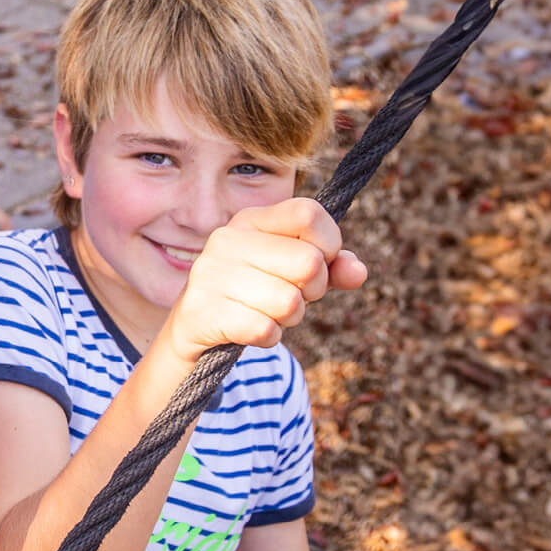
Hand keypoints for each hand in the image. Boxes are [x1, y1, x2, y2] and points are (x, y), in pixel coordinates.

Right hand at [163, 198, 365, 366]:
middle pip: (308, 262)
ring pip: (290, 302)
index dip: (330, 244)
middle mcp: (227, 239)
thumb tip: (358, 272)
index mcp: (251, 219)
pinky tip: (252, 329)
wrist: (193, 326)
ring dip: (290, 318)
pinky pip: (265, 329)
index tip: (319, 262)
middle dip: (313, 290)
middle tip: (292, 295)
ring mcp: (211, 274)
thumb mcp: (292, 272)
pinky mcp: (203, 311)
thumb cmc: (253, 291)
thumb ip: (331, 267)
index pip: (309, 213)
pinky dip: (269, 336)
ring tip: (269, 313)